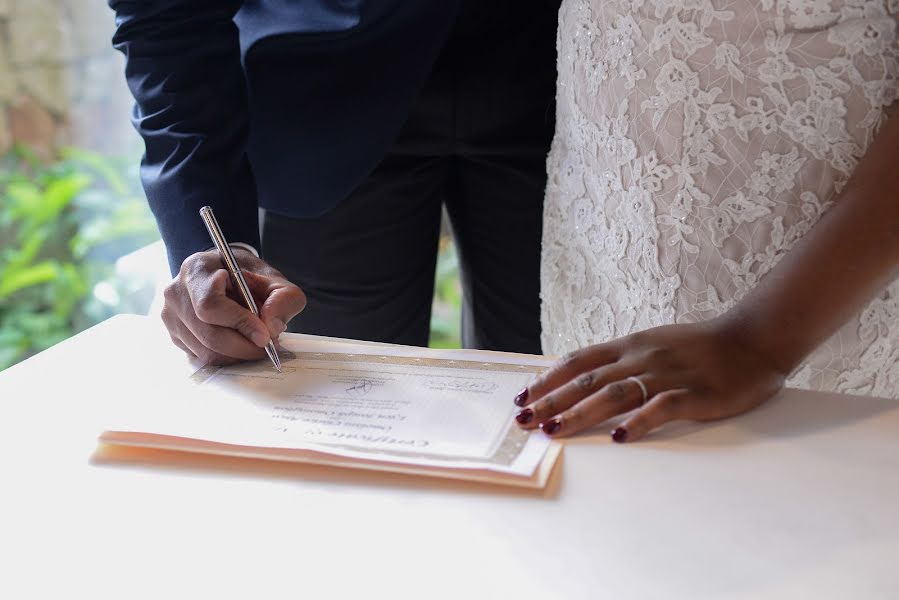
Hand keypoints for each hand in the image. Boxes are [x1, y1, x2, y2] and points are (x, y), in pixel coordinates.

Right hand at [161, 248, 306, 364]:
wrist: (228, 276)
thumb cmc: (248, 278)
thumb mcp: (274, 280)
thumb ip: (283, 299)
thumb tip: (271, 327)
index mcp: (197, 269)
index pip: (211, 304)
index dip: (239, 323)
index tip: (265, 335)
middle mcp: (177, 292)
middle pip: (209, 333)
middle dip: (244, 346)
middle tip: (268, 345)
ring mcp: (171, 316)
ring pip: (206, 351)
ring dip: (238, 354)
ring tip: (257, 342)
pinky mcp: (175, 336)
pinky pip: (203, 358)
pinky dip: (228, 357)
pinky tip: (241, 344)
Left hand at [513, 321, 786, 441]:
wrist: (753, 339)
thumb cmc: (701, 346)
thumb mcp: (652, 344)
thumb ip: (621, 361)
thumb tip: (583, 380)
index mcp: (630, 346)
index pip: (578, 361)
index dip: (548, 379)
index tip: (523, 396)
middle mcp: (641, 358)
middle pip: (587, 380)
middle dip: (551, 401)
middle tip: (523, 420)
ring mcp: (667, 375)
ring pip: (615, 394)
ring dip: (581, 413)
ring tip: (555, 430)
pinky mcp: (695, 394)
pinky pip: (662, 407)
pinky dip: (640, 421)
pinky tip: (621, 437)